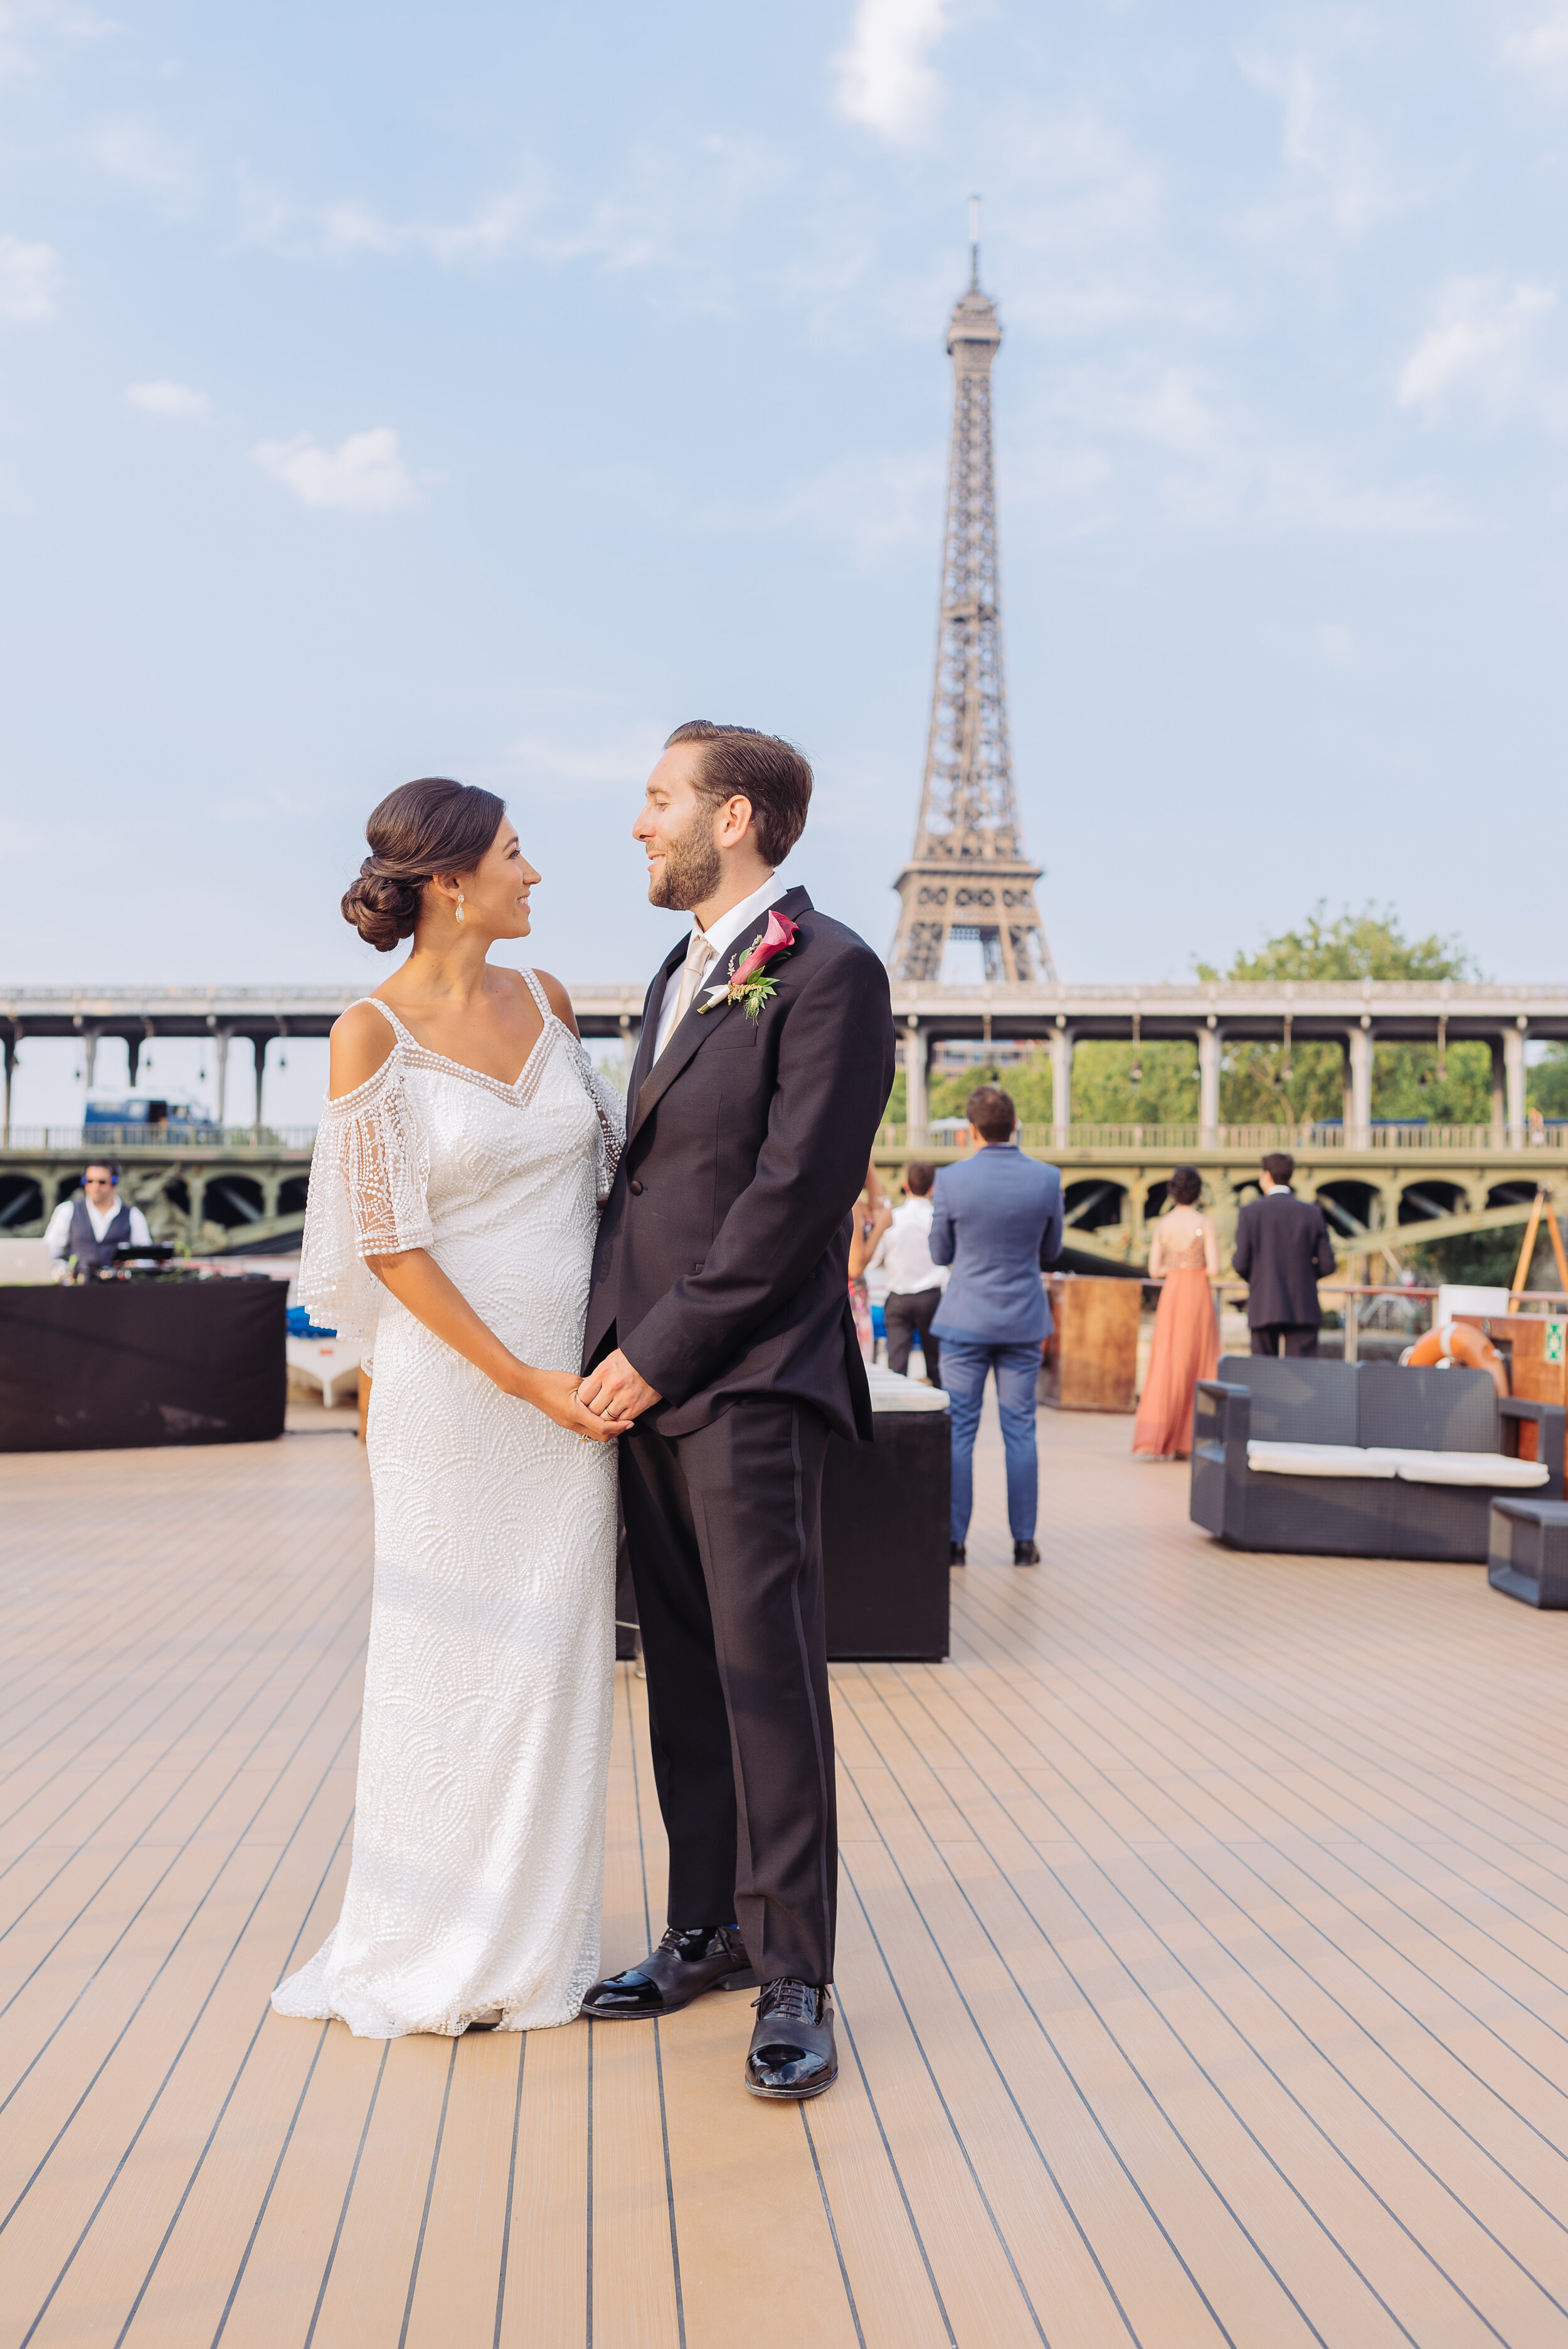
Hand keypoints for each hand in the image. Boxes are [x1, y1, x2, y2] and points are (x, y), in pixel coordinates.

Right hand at [511, 1365, 635, 1441]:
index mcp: (575, 1413)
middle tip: (626, 1422)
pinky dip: (596, 1427)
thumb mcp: (575, 1381)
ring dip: (606, 1430)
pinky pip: (585, 1430)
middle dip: (616, 1431)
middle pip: (600, 1436)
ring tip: (616, 1419)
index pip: (603, 1427)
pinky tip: (601, 1416)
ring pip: (593, 1435)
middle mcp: (571, 1423)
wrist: (529, 1386)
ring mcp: (567, 1425)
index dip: (619, 1426)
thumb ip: (593, 1387)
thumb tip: (609, 1389)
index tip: (630, 1422)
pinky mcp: (565, 1422)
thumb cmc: (550, 1381)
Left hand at [577, 1349, 661, 1425]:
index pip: (582, 1396)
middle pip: (592, 1410)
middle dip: (590, 1412)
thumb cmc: (631, 1359)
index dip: (581, 1401)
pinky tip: (616, 1416)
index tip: (582, 1403)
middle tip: (590, 1412)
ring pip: (605, 1419)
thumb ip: (596, 1378)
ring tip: (603, 1415)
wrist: (657, 1360)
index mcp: (603, 1372)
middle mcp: (613, 1385)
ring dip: (603, 1418)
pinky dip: (617, 1421)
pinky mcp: (637, 1406)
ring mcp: (626, 1397)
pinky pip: (620, 1421)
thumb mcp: (609, 1362)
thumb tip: (582, 1391)